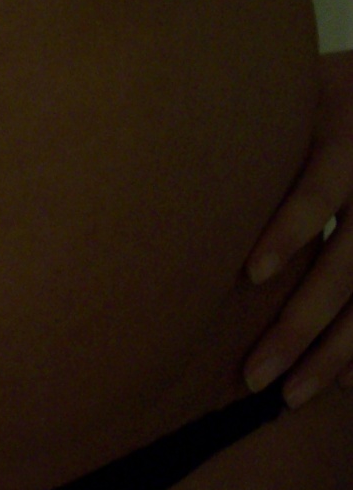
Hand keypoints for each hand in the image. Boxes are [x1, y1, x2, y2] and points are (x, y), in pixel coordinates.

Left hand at [243, 49, 352, 408]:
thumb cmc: (316, 94)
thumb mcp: (286, 93)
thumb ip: (242, 125)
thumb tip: (155, 149)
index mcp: (339, 143)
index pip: (315, 193)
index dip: (289, 230)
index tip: (253, 272)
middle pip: (341, 263)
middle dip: (299, 323)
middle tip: (253, 373)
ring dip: (332, 354)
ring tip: (289, 396)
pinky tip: (343, 387)